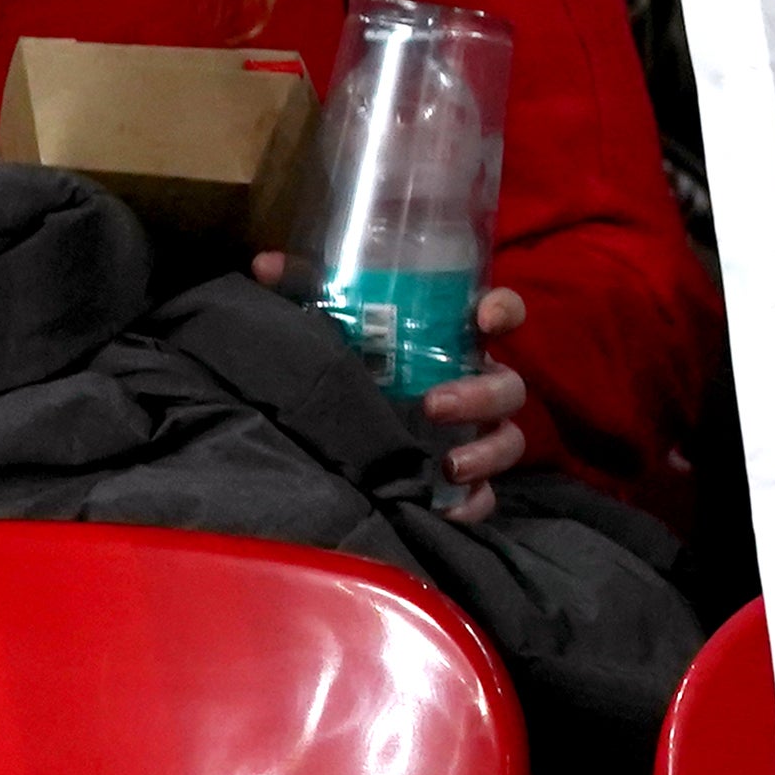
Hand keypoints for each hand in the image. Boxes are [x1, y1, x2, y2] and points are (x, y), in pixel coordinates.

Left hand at [254, 264, 534, 517]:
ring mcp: (477, 434)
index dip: (503, 311)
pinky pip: (487, 496)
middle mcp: (477, 384)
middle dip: (480, 394)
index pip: (503, 313)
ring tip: (447, 465)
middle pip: (508, 386)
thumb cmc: (358, 364)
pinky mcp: (466, 480)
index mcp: (456, 341)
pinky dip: (475, 503)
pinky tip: (450, 510)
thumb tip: (264, 264)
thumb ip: (306, 292)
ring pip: (509, 439)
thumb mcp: (334, 324)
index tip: (483, 318)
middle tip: (432, 403)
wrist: (342, 430)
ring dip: (486, 451)